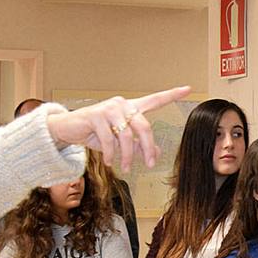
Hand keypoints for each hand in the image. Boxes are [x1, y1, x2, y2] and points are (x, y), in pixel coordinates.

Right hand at [47, 86, 191, 170]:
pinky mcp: (96, 115)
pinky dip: (111, 154)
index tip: (188, 88)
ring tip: (124, 168)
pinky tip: (109, 161)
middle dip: (147, 149)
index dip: (172, 95)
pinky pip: (108, 139)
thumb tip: (155, 153)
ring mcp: (109, 108)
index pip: (155, 100)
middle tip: (148, 165)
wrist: (69, 129)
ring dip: (126, 156)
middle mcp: (123, 104)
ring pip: (126, 136)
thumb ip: (138, 145)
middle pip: (144, 127)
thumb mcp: (120, 141)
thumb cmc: (96, 134)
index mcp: (132, 108)